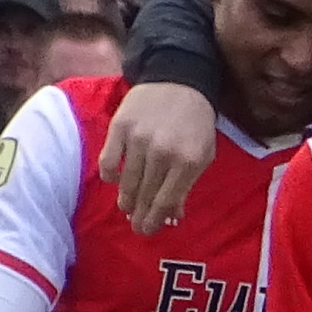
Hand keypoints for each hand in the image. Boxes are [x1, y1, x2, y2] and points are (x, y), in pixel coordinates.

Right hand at [100, 81, 219, 231]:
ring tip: (126, 209)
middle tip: (136, 227)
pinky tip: (114, 182)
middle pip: (145, 194)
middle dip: (140, 215)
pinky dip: (109, 175)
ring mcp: (138, 140)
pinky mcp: (119, 127)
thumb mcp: (203, 154)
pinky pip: (107, 160)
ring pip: (127, 181)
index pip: (166, 201)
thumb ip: (187, 185)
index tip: (148, 231)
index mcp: (188, 162)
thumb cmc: (195, 123)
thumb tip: (173, 216)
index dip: (155, 220)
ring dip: (126, 199)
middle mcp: (162, 153)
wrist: (178, 81)